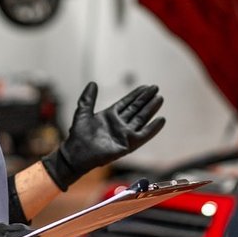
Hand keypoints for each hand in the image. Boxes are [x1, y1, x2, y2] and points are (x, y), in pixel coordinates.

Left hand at [42, 82, 165, 188]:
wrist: (77, 153)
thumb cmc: (78, 135)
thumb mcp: (83, 112)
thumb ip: (88, 98)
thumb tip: (92, 83)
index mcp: (110, 116)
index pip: (127, 103)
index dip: (136, 94)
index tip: (146, 86)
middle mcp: (119, 124)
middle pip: (136, 109)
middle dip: (146, 98)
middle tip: (156, 88)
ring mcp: (124, 134)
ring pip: (141, 118)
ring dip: (151, 109)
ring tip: (160, 98)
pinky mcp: (128, 144)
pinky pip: (143, 135)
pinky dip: (152, 128)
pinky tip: (161, 120)